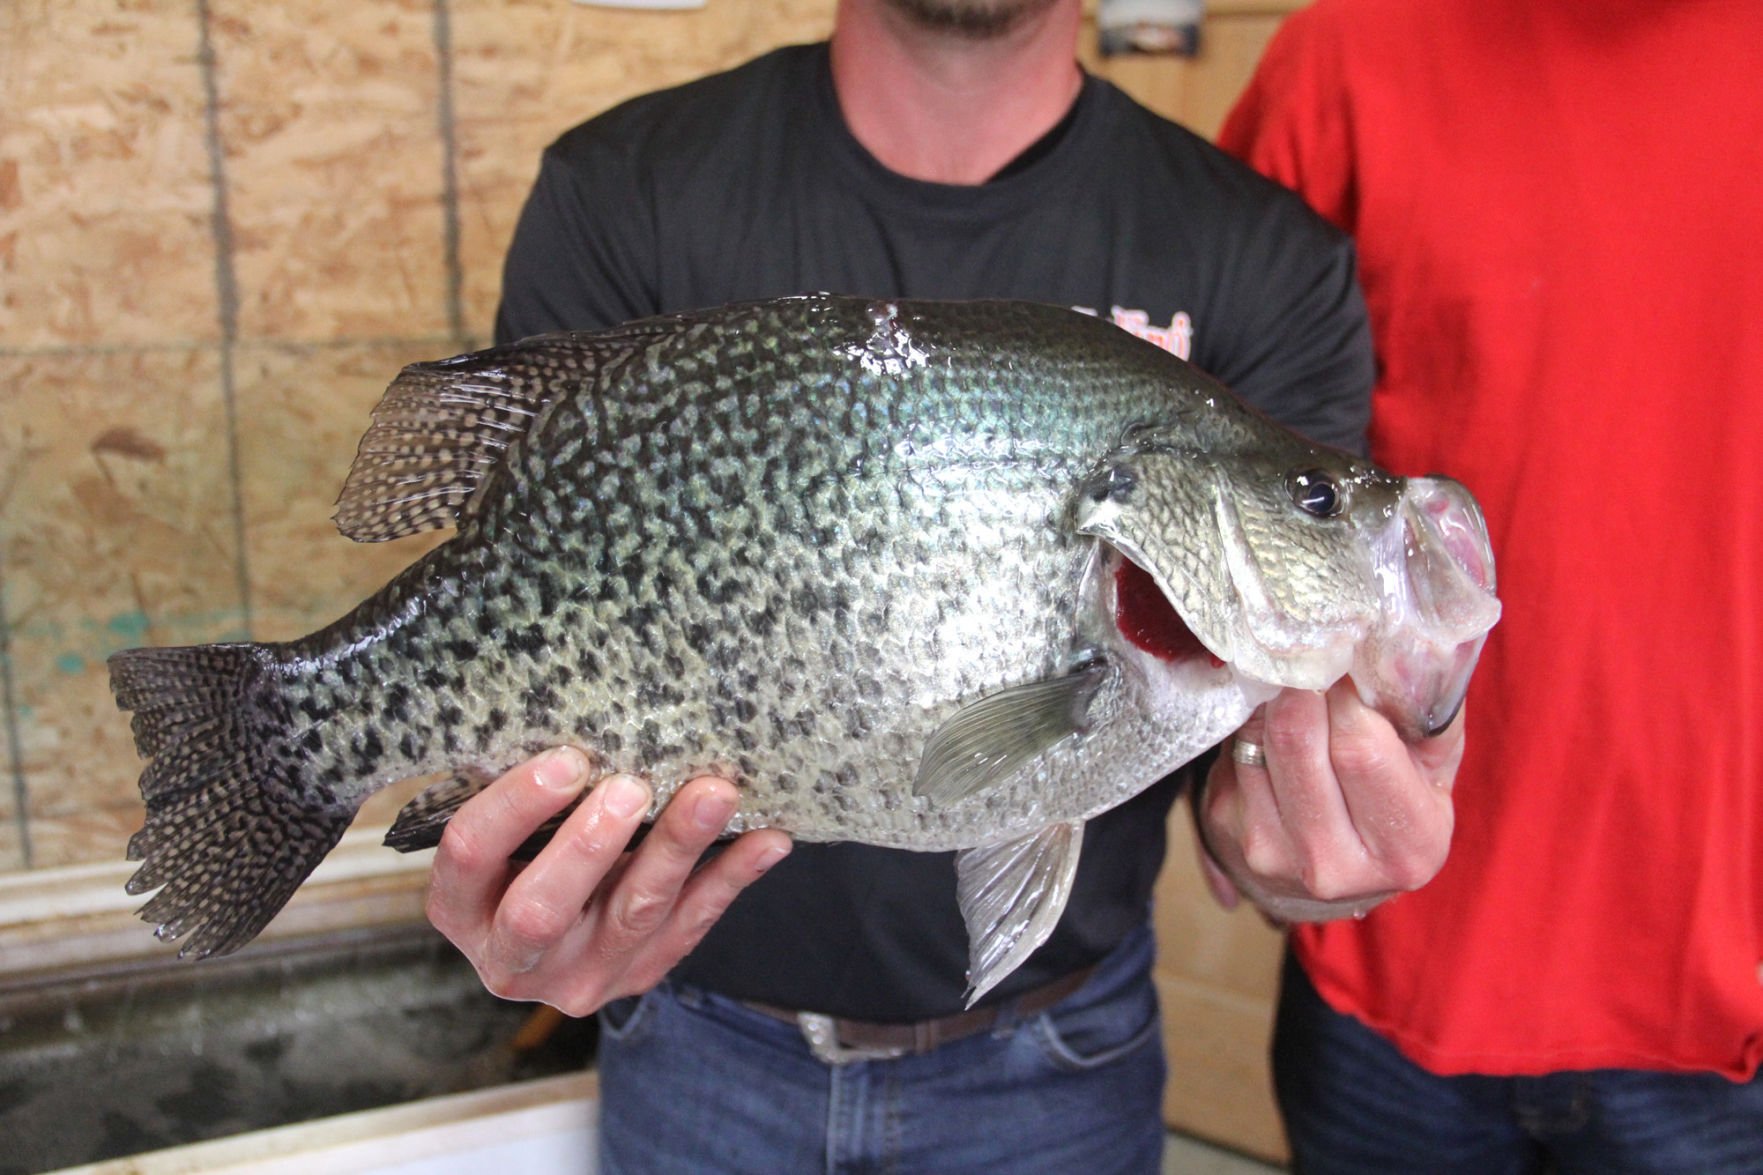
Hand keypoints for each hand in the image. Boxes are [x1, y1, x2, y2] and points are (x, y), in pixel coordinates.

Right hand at [424, 747, 791, 1014]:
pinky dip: (732, 878)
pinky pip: (692, 926)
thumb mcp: (503, 831)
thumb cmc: (522, 856)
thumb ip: (527, 792)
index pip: (471, 854)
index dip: (515, 806)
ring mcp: (580, 975)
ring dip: (678, 849)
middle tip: (632, 788)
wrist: (552, 939)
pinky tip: (767, 840)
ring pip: (633, 915)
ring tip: (716, 795)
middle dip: (590, 845)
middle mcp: (512, 956)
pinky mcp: (639, 974)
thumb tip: (583, 716)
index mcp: (461, 906)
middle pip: (543, 908)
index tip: (567, 759)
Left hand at [1193, 680, 1462, 923]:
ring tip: (1298, 691)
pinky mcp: (1227, 830)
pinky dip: (1252, 723)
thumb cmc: (1395, 799)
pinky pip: (1233, 749)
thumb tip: (1398, 641)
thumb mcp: (1433, 763)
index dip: (1348, 695)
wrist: (1339, 866)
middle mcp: (1336, 864)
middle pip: (1297, 740)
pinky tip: (1274, 724)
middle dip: (1303, 686)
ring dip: (1274, 701)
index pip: (1361, 750)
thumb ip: (1425, 709)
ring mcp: (1272, 852)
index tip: (1348, 664)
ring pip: (1257, 738)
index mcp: (1407, 847)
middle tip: (1314, 660)